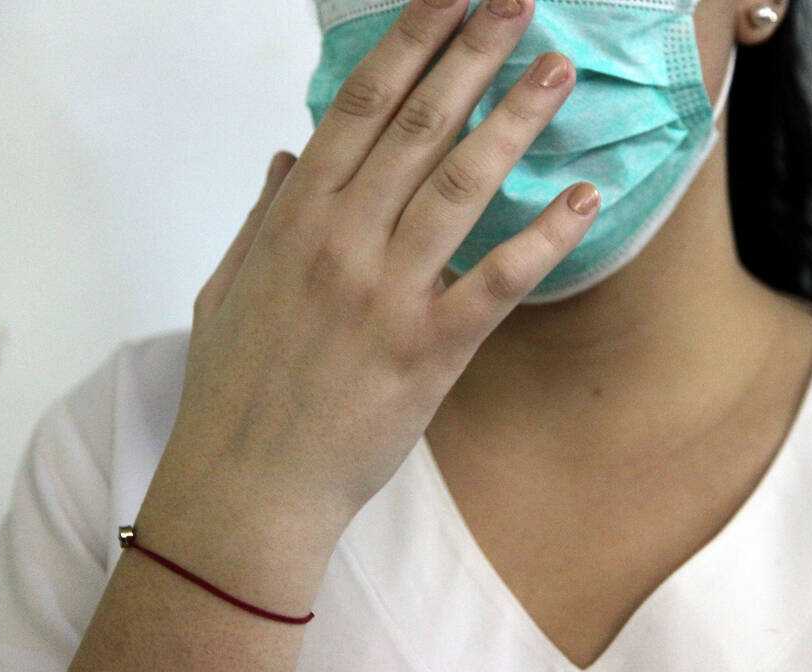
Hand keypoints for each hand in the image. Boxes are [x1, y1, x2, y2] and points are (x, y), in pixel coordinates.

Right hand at [138, 0, 596, 563]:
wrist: (248, 484)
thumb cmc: (236, 388)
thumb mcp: (229, 287)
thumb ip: (263, 216)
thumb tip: (288, 155)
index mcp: (295, 218)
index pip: (359, 105)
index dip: (409, 41)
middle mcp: (342, 241)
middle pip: (418, 126)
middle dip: (472, 53)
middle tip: (519, 3)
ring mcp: (387, 294)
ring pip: (460, 186)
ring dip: (513, 121)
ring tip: (556, 71)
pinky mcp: (429, 349)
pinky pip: (497, 282)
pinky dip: (542, 238)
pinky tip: (583, 197)